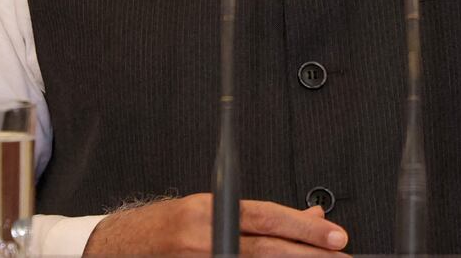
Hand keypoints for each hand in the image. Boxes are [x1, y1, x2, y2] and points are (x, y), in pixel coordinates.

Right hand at [83, 193, 348, 254]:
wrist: (121, 246)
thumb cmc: (168, 226)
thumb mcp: (214, 208)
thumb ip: (261, 215)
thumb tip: (310, 216)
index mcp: (212, 209)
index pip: (268, 218)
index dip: (305, 228)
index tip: (335, 235)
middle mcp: (205, 236)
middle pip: (269, 249)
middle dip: (309, 254)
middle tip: (340, 256)